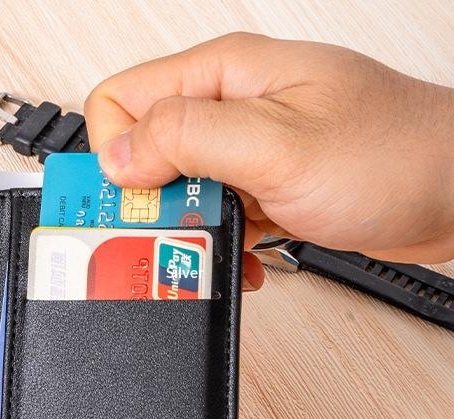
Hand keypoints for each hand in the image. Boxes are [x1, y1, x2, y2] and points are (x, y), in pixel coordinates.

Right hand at [86, 33, 453, 273]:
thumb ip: (187, 140)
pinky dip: (219, 241)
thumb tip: (118, 154)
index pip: (121, 102)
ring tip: (217, 246)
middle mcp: (229, 105)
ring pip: (177, 189)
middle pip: (144, 150)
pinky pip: (213, 211)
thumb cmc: (393, 156)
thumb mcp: (278, 146)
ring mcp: (246, 145)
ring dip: (187, 228)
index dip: (115, 156)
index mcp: (223, 74)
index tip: (134, 201)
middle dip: (150, 201)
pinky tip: (243, 254)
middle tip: (175, 232)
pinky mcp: (262, 182)